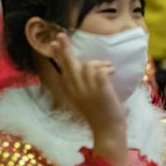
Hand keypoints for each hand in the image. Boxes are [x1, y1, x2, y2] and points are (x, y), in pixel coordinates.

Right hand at [51, 32, 129, 165]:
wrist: (107, 130)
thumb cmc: (97, 113)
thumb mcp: (81, 98)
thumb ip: (78, 84)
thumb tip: (83, 65)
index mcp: (69, 90)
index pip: (61, 68)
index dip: (57, 55)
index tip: (54, 43)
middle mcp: (75, 88)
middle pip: (69, 63)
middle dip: (64, 48)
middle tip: (60, 35)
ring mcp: (87, 88)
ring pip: (88, 64)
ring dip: (100, 64)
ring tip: (108, 69)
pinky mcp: (100, 88)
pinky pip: (100, 69)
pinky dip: (107, 68)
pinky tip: (112, 72)